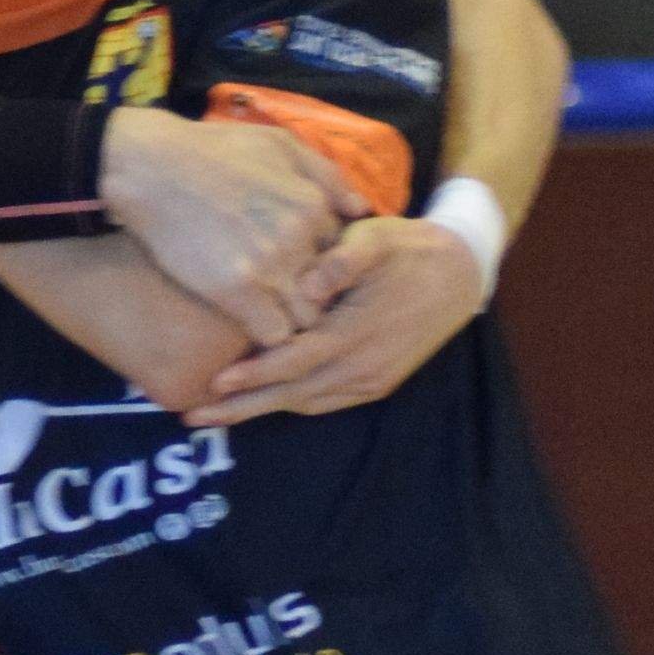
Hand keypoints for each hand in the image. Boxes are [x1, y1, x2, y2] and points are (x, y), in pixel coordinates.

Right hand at [100, 109, 364, 345]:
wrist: (151, 167)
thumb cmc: (213, 151)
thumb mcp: (279, 143)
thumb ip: (326, 175)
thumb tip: (363, 209)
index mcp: (313, 203)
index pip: (345, 254)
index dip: (328, 266)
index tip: (308, 270)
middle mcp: (299, 237)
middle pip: (331, 291)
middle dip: (317, 298)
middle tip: (292, 299)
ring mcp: (269, 266)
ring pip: (308, 319)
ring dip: (294, 321)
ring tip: (273, 313)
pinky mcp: (236, 291)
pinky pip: (274, 334)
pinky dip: (266, 334)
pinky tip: (250, 322)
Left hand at [183, 215, 482, 425]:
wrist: (461, 274)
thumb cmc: (409, 248)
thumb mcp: (377, 238)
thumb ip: (342, 259)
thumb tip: (307, 284)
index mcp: (357, 331)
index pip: (296, 360)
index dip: (256, 374)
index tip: (216, 381)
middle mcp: (363, 366)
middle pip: (293, 395)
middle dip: (242, 408)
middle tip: (192, 416)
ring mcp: (371, 380)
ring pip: (306, 402)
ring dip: (261, 409)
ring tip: (215, 412)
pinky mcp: (376, 383)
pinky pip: (325, 400)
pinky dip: (290, 402)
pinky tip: (261, 399)